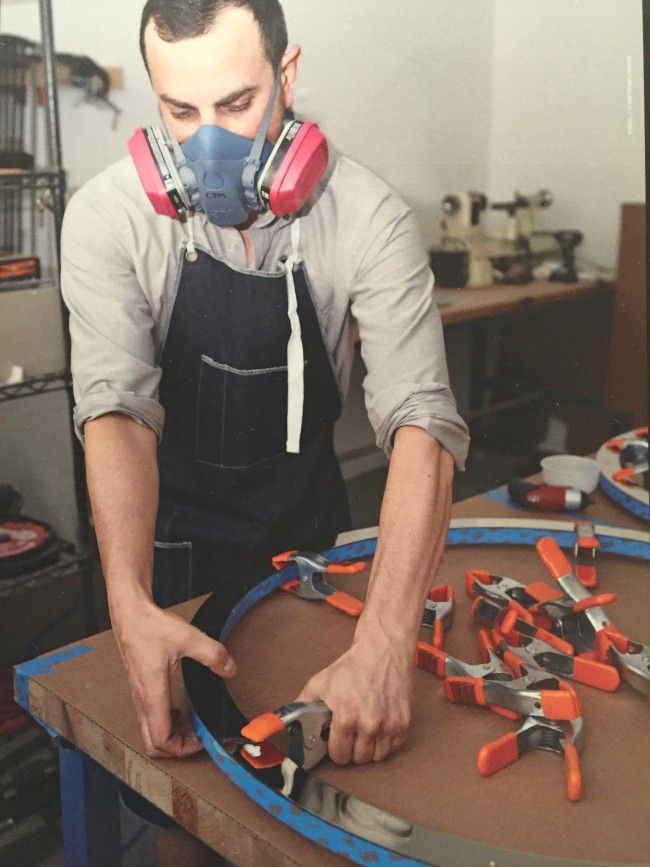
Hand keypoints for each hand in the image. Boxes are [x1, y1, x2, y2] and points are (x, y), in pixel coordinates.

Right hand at [112, 600, 236, 757]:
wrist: (130, 612)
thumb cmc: (152, 626)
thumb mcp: (189, 638)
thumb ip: (213, 654)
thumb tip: (231, 669)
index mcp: (153, 695)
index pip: (161, 740)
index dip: (182, 749)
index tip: (202, 740)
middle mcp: (143, 700)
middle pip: (152, 743)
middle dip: (176, 747)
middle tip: (197, 736)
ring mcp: (139, 694)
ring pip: (150, 730)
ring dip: (171, 734)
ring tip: (192, 723)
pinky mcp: (139, 687)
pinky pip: (150, 716)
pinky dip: (165, 721)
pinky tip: (179, 707)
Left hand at [296, 631, 412, 764]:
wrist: (382, 650)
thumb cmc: (352, 666)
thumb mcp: (321, 681)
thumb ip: (303, 703)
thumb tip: (288, 720)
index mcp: (346, 717)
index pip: (339, 756)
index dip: (335, 750)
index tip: (337, 742)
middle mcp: (369, 725)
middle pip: (359, 759)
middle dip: (352, 749)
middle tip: (351, 734)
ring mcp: (390, 725)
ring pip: (377, 757)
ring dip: (370, 748)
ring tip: (365, 731)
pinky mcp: (405, 722)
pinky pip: (394, 747)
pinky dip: (387, 741)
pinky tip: (380, 726)